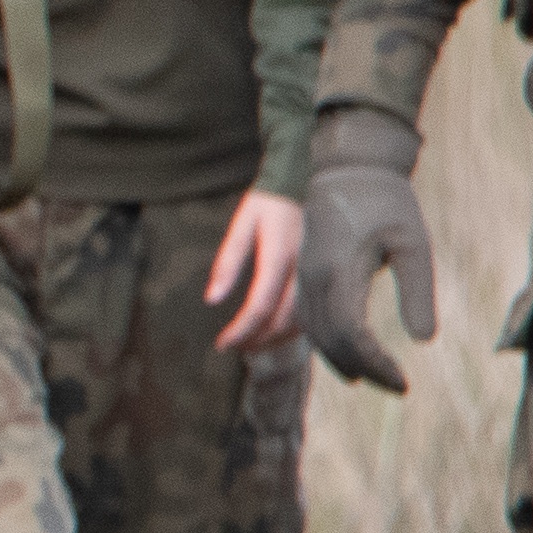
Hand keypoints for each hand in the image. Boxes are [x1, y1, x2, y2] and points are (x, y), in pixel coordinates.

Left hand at [204, 185, 309, 356]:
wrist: (299, 184)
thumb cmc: (265, 204)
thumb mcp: (240, 226)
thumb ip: (227, 263)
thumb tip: (212, 300)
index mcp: (279, 256)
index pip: (260, 305)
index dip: (241, 330)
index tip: (222, 343)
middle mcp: (303, 269)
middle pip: (282, 320)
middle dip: (257, 340)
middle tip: (233, 348)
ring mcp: (315, 273)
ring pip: (299, 321)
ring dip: (274, 339)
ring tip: (248, 344)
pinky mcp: (320, 275)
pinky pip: (310, 311)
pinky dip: (291, 328)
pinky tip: (272, 331)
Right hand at [302, 129, 437, 394]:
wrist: (347, 165)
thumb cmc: (387, 202)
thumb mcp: (414, 244)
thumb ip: (417, 292)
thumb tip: (422, 340)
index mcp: (339, 273)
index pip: (352, 337)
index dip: (376, 365)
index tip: (403, 382)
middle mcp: (313, 279)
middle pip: (330, 341)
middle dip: (363, 369)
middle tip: (396, 386)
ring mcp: (304, 275)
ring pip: (314, 333)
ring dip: (341, 359)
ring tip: (372, 376)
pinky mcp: (304, 272)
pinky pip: (307, 318)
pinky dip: (328, 341)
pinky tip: (349, 351)